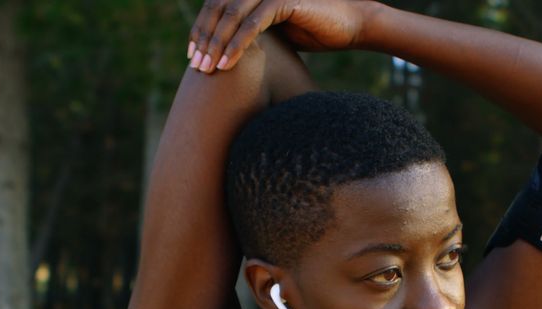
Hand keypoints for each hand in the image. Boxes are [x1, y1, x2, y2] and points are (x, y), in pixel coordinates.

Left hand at [187, 0, 372, 73]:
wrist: (349, 26)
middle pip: (217, 8)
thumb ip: (251, 35)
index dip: (200, 30)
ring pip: (231, 15)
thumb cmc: (314, 32)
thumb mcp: (274, 35)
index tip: (191, 56)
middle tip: (195, 66)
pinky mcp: (283, 0)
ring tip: (208, 68)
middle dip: (204, 38)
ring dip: (216, 44)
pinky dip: (236, 44)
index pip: (215, 7)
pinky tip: (227, 64)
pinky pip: (252, 23)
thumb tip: (226, 53)